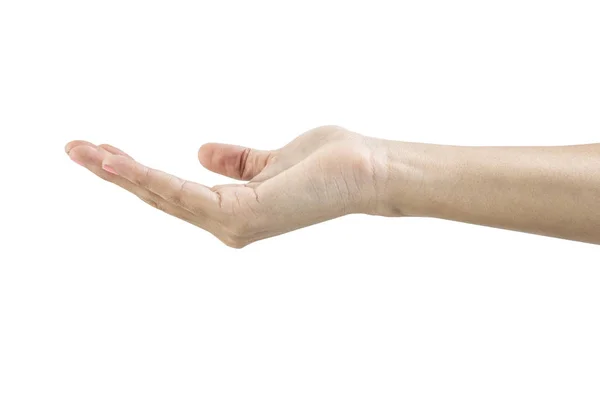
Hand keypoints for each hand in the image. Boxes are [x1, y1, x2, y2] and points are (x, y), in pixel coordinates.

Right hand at [65, 126, 385, 247]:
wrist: (364, 169)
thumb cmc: (326, 165)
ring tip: (82, 151)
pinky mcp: (240, 215)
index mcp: (232, 209)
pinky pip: (182, 194)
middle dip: (116, 172)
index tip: (104, 150)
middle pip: (160, 196)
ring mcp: (232, 224)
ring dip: (120, 174)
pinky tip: (117, 161)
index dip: (137, 172)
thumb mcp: (268, 160)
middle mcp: (227, 223)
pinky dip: (147, 178)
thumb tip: (201, 152)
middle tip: (75, 148)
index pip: (173, 191)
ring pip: (163, 196)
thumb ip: (237, 162)